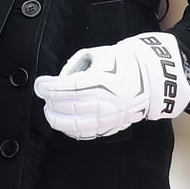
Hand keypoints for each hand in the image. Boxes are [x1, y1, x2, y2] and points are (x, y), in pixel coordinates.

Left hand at [33, 31, 189, 139]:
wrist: (150, 79)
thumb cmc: (120, 62)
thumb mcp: (97, 54)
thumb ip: (75, 65)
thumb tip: (59, 80)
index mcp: (101, 80)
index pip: (69, 87)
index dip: (50, 87)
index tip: (40, 85)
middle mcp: (105, 101)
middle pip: (70, 107)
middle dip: (51, 102)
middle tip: (44, 96)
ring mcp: (109, 116)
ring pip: (77, 124)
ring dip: (58, 119)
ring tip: (50, 110)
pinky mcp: (112, 126)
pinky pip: (88, 133)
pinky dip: (71, 130)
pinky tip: (63, 123)